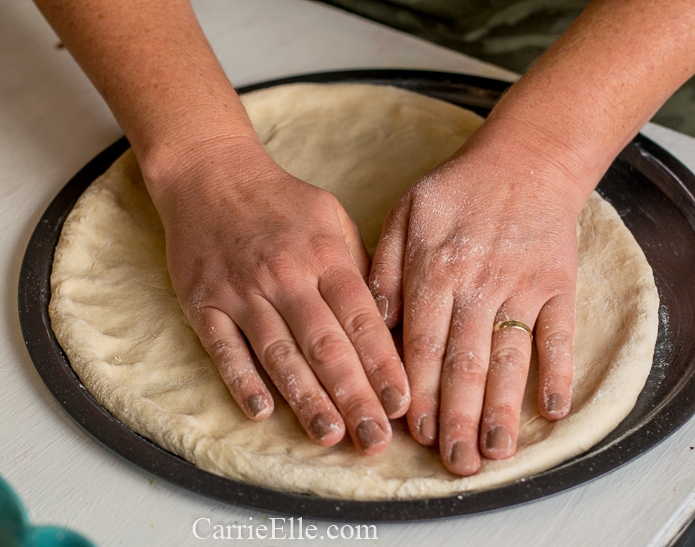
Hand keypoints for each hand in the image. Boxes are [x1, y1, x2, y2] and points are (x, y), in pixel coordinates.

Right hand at [152, 143, 409, 453]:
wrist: (210, 174)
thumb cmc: (280, 202)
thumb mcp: (331, 218)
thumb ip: (357, 267)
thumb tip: (387, 321)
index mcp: (324, 255)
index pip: (361, 318)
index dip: (382, 364)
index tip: (402, 403)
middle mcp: (285, 275)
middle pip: (325, 345)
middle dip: (354, 397)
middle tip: (375, 440)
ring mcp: (242, 291)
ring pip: (279, 354)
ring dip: (306, 399)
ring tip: (330, 436)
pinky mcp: (205, 303)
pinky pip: (225, 349)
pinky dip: (243, 382)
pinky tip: (262, 412)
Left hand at [369, 146, 585, 474]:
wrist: (525, 161)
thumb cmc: (455, 191)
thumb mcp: (402, 216)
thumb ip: (383, 270)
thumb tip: (371, 322)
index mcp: (434, 271)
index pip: (420, 344)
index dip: (417, 391)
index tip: (414, 433)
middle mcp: (477, 286)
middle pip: (465, 362)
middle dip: (458, 416)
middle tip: (455, 462)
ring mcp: (522, 288)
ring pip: (510, 358)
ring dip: (504, 408)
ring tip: (496, 452)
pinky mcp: (558, 287)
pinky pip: (559, 335)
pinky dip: (558, 372)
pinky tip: (552, 411)